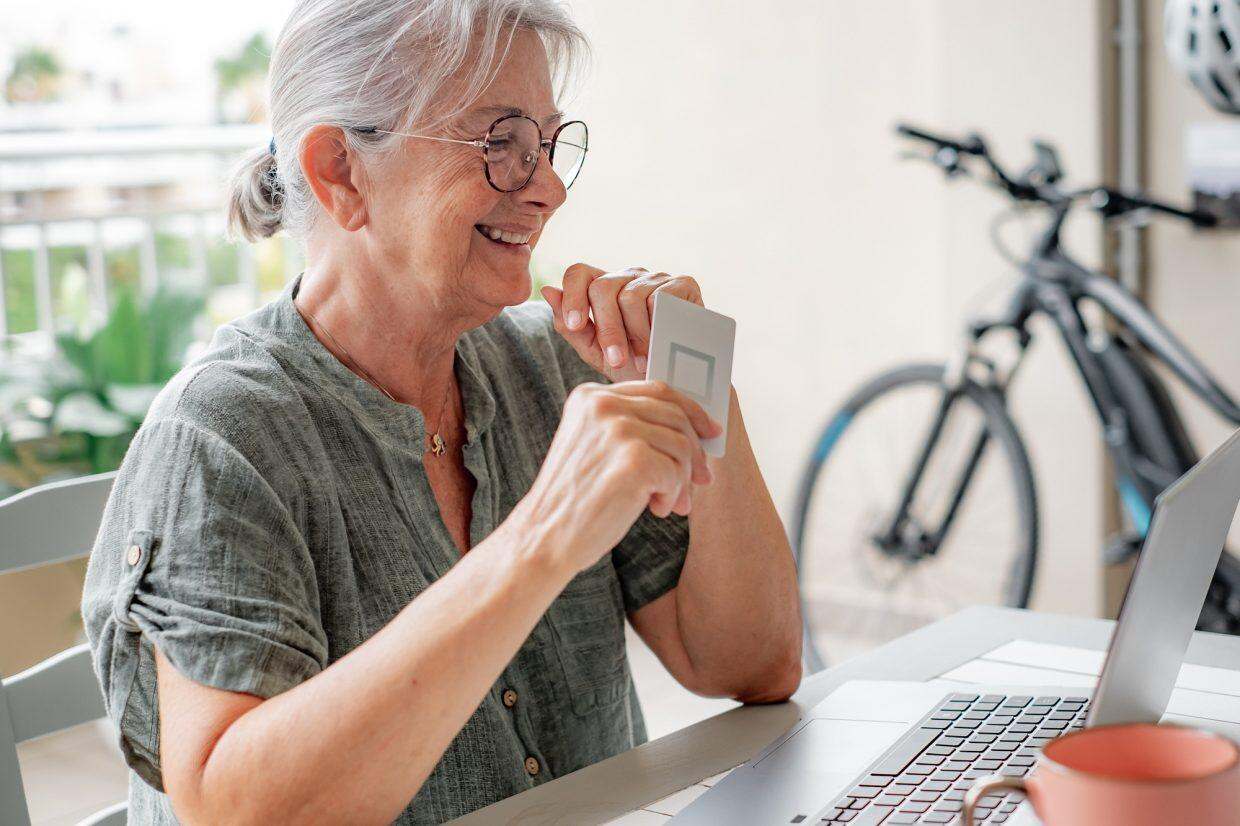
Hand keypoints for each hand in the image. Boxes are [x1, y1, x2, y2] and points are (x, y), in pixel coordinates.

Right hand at [519, 381, 721, 573]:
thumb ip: (631, 427)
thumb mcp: (596, 447)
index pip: (657, 390)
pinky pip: (676, 471)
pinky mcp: (632, 459)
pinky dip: (671, 494)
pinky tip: (653, 508)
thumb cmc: (575, 500)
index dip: (691, 410)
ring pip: (681, 445)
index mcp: (590, 396)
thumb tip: (695, 430)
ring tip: (664, 503)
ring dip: (681, 479)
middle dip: (695, 451)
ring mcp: (617, 430)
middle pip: (676, 415)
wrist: (544, 537)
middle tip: (701, 481)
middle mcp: (602, 405)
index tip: (710, 431)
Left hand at [541, 263, 703, 382]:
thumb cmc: (636, 367)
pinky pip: (660, 298)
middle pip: (602, 287)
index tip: (576, 326)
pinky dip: (656, 327)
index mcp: (606, 289)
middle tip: (615, 361)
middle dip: (606, 329)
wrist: (679, 382)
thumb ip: (572, 327)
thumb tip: (548, 290)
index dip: (573, 296)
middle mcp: (629, 276)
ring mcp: (657, 277)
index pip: (579, 273)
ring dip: (635, 336)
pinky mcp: (684, 284)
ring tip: (642, 362)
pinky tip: (661, 346)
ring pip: (630, 296)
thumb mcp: (597, 353)